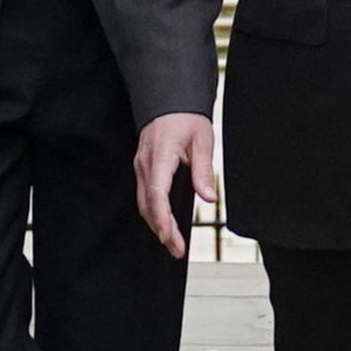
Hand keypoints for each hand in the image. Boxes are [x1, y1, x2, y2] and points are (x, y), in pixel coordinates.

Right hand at [134, 113, 216, 258]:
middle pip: (147, 205)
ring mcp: (141, 166)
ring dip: (156, 224)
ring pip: (143, 202)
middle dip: (161, 230)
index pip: (157, 195)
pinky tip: (162, 222)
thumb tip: (209, 198)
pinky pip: (144, 194)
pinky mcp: (143, 167)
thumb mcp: (202, 140)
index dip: (164, 221)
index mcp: (160, 157)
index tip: (173, 239)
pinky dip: (152, 212)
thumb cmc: (186, 117)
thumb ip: (203, 170)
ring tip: (172, 243)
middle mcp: (145, 164)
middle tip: (177, 250)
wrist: (169, 100)